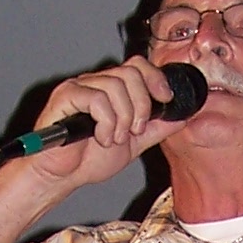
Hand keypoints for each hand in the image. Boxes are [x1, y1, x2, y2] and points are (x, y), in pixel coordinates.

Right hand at [16, 57, 184, 190]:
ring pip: (116, 86)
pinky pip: (97, 99)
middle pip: (131, 73)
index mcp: (110, 89)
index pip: (137, 66)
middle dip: (141, 106)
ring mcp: (79, 87)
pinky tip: (101, 138)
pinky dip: (106, 122)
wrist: (62, 177)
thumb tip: (181, 117)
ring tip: (113, 139)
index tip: (165, 99)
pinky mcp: (65, 97)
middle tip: (134, 131)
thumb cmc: (86, 159)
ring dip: (122, 119)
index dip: (155, 78)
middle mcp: (94, 83)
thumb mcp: (133, 144)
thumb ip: (155, 129)